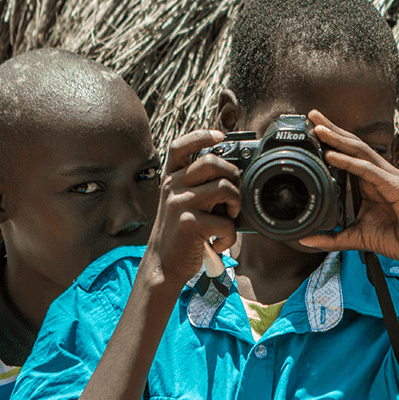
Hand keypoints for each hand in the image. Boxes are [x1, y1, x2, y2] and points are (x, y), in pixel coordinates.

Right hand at [144, 130, 239, 286]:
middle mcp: (172, 186)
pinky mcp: (188, 223)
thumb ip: (198, 186)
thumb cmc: (180, 232)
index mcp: (171, 178)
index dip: (201, 136)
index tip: (221, 136)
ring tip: (229, 217)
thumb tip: (233, 174)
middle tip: (234, 194)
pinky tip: (220, 242)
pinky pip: (225, 222)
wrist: (163, 264)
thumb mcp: (181, 202)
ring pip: (224, 188)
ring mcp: (179, 203)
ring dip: (236, 204)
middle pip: (211, 162)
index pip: (180, 146)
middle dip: (233, 175)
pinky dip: (230, 236)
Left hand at [299, 110, 398, 263]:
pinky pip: (369, 171)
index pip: (349, 153)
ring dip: (339, 140)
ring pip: (361, 152)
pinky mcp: (396, 187)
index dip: (332, 140)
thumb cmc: (393, 238)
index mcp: (370, 180)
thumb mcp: (354, 237)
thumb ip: (331, 237)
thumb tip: (305, 239)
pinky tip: (333, 156)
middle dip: (333, 129)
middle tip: (312, 116)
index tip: (311, 130)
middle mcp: (380, 174)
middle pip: (353, 145)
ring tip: (319, 130)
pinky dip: (350, 162)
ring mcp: (389, 178)